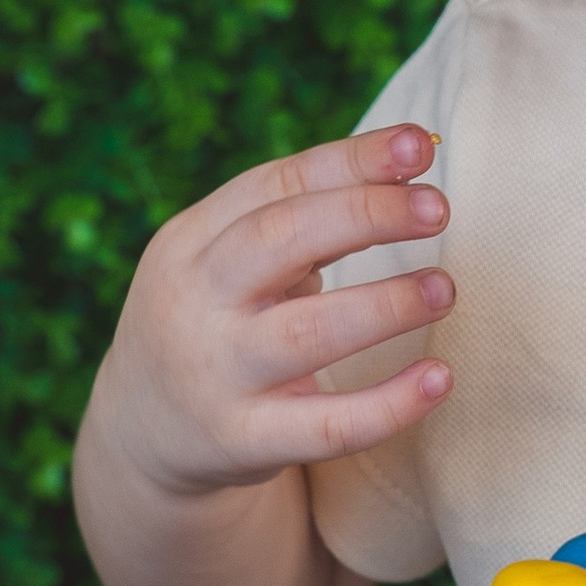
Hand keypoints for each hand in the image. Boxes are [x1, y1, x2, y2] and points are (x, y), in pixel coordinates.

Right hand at [90, 122, 455, 498]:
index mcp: (191, 241)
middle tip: (438, 208)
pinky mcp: (244, 440)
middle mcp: (196, 300)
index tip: (418, 145)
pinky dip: (390, 404)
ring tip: (444, 289)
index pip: (277, 184)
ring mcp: (217, 373)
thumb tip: (405, 169)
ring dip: (386, 305)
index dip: (352, 160)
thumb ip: (302, 220)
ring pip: (307, 333)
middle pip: (280, 238)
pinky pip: (328, 427)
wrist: (141, 432)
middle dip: (366, 214)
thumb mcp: (228, 263)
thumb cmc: (216, 322)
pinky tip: (440, 379)